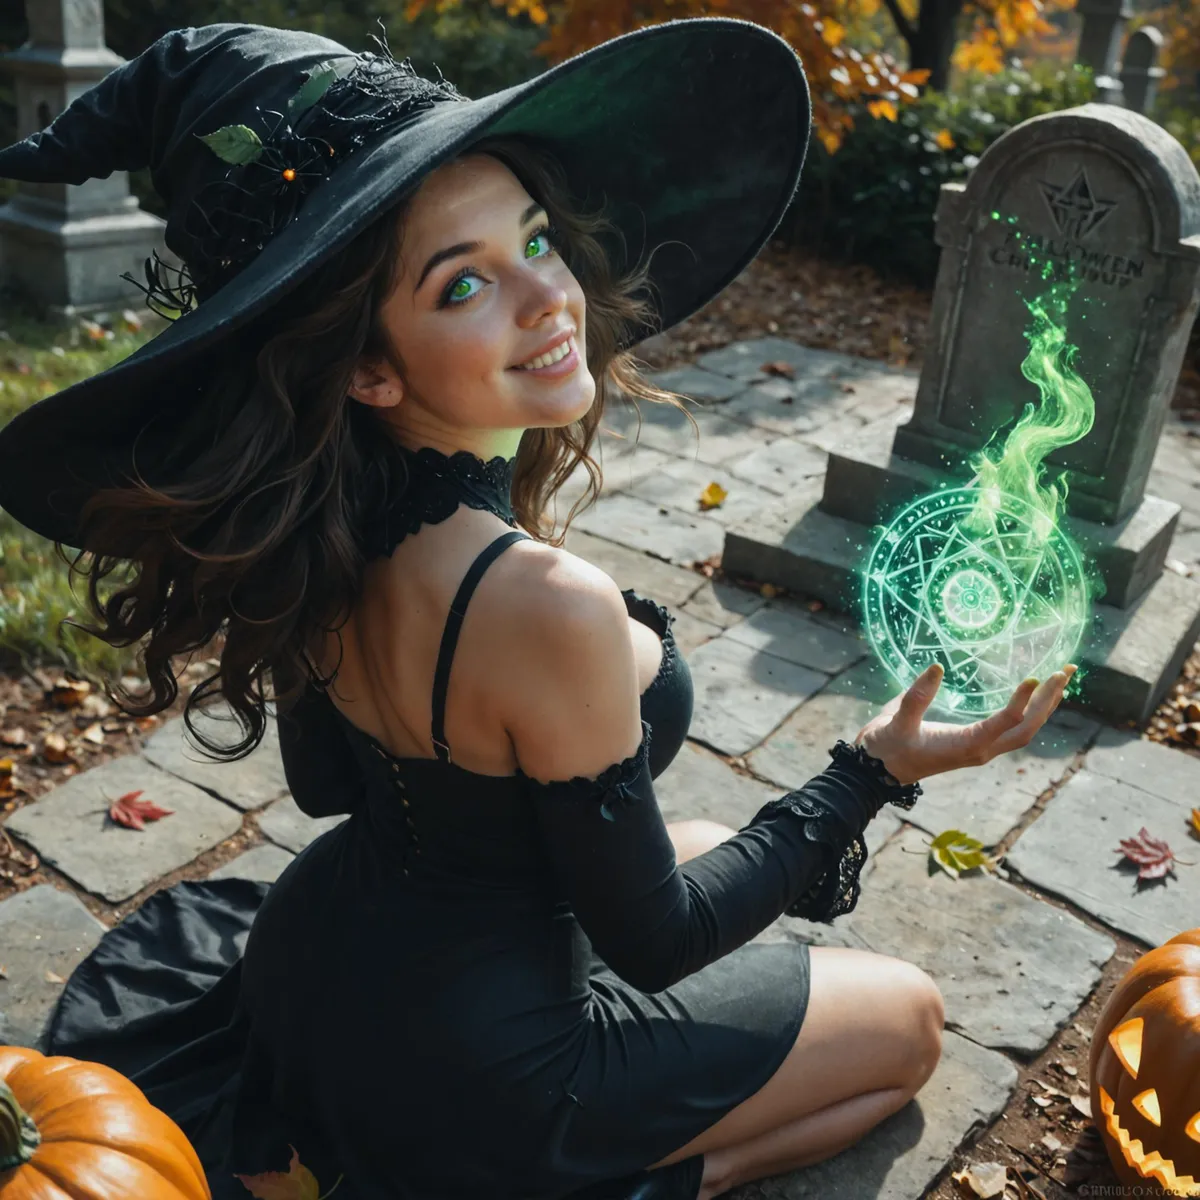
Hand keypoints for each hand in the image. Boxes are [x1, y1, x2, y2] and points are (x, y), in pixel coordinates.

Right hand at [854, 662, 1077, 785]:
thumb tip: (937, 667)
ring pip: (1025, 730)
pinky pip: (1013, 730)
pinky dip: (1030, 712)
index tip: (1034, 676)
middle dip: (1049, 700)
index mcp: (966, 746)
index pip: (1006, 723)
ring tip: (1061, 678)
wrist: (876, 772)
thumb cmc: (886, 747)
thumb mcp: (896, 721)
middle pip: (1027, 728)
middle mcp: (980, 750)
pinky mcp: (976, 745)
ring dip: (1045, 706)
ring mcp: (981, 749)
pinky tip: (1035, 696)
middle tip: (1066, 670)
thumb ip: (915, 696)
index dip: (1023, 701)